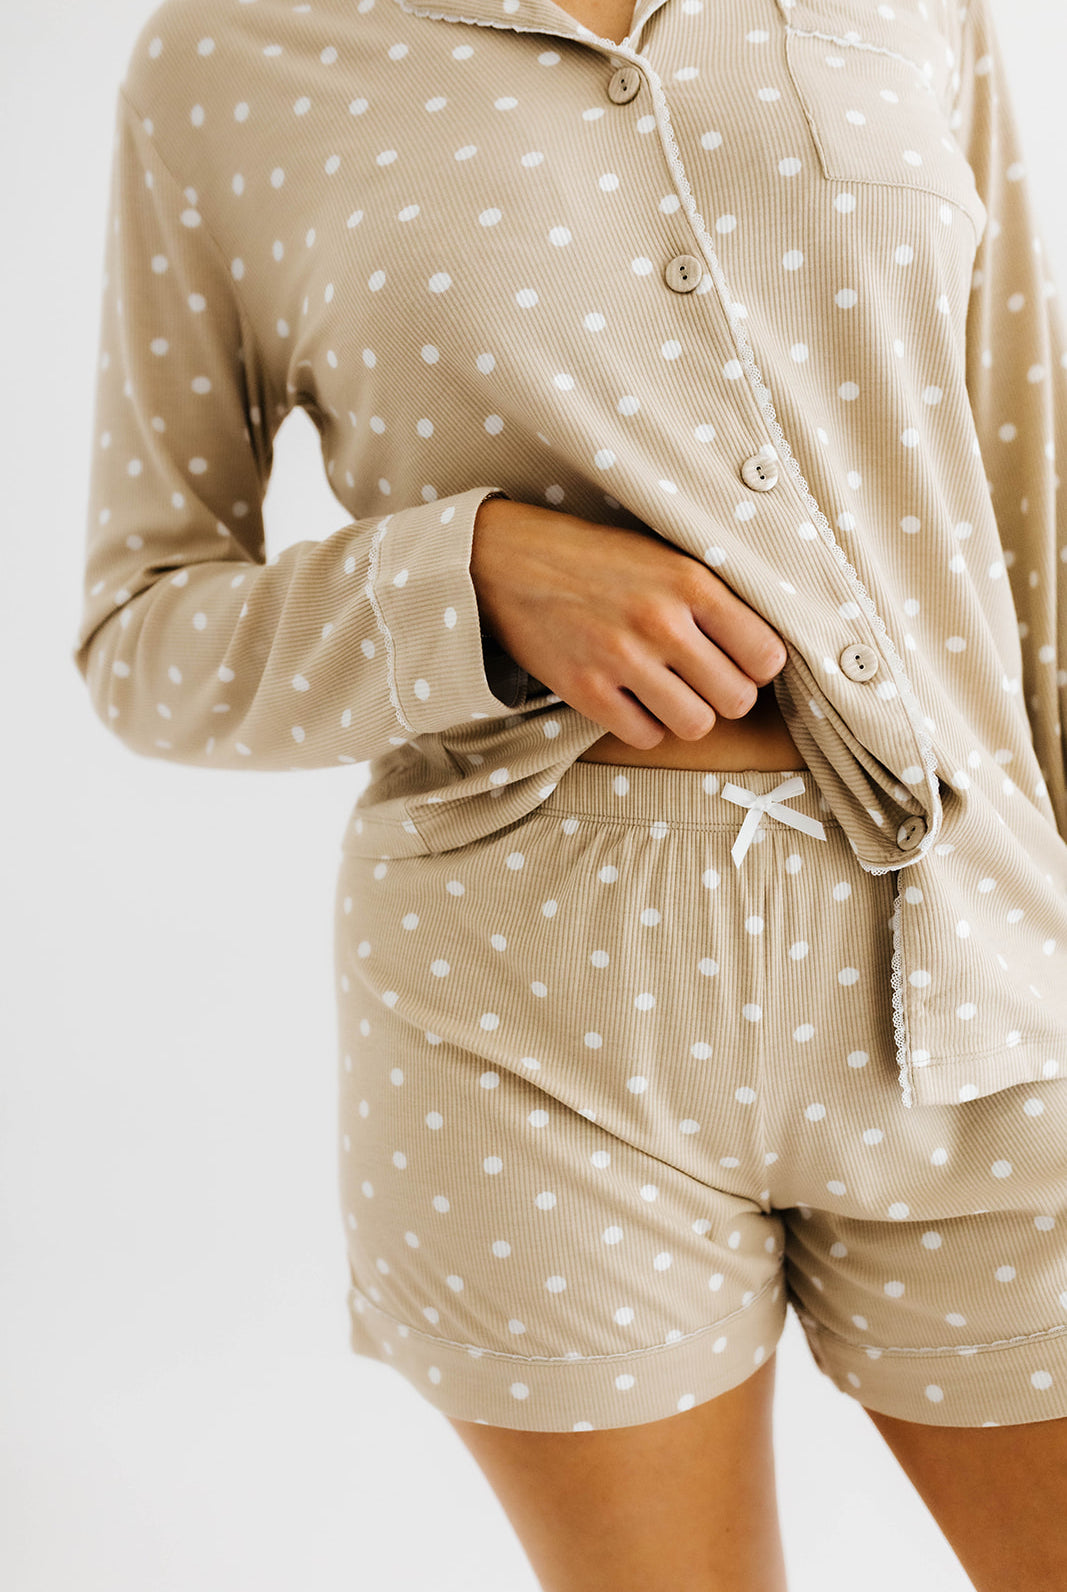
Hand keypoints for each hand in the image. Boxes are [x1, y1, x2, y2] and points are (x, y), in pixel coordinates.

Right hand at [470, 498, 787, 750]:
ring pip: (696, 724)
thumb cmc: (595, 558)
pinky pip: (646, 736)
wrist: (510, 560)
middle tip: (705, 681)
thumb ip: (711, 597)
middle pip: (736, 699)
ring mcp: (622, 659)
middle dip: (726, 696)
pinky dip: (645, 725)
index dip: (759, 666)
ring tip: (671, 693)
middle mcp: (661, 621)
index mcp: (691, 582)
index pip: (766, 655)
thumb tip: (762, 648)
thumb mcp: (663, 555)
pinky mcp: (586, 690)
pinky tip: (634, 701)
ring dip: (688, 715)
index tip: (742, 662)